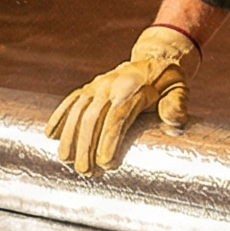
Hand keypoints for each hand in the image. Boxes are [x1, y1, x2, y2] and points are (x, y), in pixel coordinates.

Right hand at [47, 26, 196, 173]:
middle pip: (92, 118)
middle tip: (85, 172)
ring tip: (66, 160)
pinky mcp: (89, 87)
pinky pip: (71, 101)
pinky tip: (49, 135)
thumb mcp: (180, 89)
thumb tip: (174, 124)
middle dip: (86, 146)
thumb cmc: (168, 82)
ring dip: (69, 136)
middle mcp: (111, 86)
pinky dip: (59, 116)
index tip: (107, 164)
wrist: (154, 58)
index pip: (117, 117)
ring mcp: (97, 86)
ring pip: (78, 111)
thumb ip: (176, 106)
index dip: (109, 141)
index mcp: (133, 90)